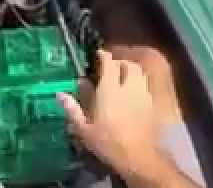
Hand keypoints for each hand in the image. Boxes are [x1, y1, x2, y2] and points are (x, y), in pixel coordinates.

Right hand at [59, 51, 183, 187]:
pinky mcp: (152, 105)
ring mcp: (143, 95)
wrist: (139, 157)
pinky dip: (139, 84)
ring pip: (140, 74)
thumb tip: (60, 94)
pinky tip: (133, 94)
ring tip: (123, 78)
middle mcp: (128, 87)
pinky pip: (146, 86)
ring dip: (131, 71)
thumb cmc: (108, 143)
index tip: (98, 54)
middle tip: (110, 67)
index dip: (104, 56)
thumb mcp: (84, 130)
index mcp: (109, 90)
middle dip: (120, 62)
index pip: (109, 63)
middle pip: (128, 65)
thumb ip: (72, 109)